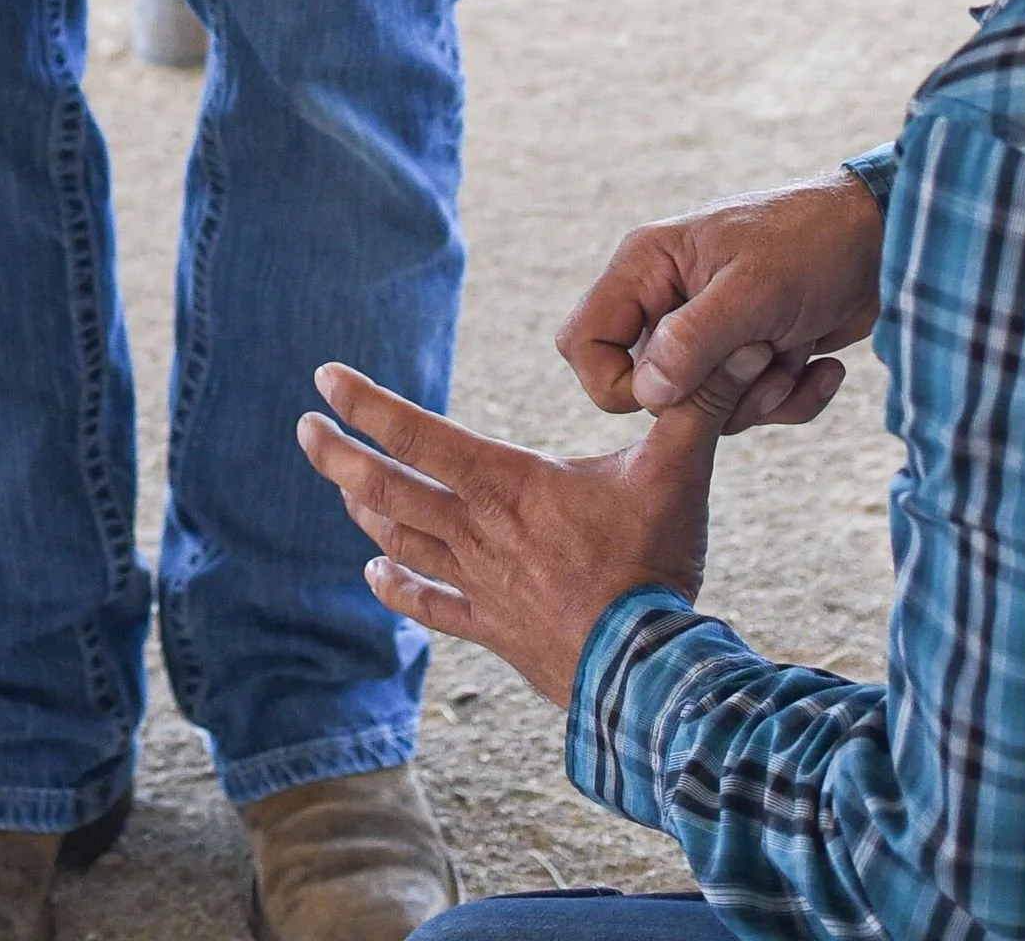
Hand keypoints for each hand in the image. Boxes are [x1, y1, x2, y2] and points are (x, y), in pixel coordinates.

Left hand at [298, 353, 765, 708]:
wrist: (646, 676)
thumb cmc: (654, 570)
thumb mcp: (674, 473)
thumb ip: (690, 408)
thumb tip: (721, 349)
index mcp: (508, 484)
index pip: (419, 432)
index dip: (367, 402)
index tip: (325, 377)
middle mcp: (479, 531)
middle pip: (388, 487)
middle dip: (339, 454)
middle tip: (303, 429)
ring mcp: (481, 584)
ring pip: (402, 539)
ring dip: (365, 508)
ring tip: (340, 485)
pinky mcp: (493, 628)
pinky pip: (431, 606)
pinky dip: (397, 586)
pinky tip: (374, 572)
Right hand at [558, 173, 884, 432]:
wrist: (886, 242)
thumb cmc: (812, 245)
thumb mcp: (753, 292)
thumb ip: (690, 341)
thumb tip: (644, 394)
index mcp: (647, 267)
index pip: (584, 341)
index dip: (617, 382)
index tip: (675, 390)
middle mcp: (668, 299)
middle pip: (645, 386)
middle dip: (707, 395)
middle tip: (760, 360)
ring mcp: (709, 330)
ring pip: (698, 405)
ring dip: (754, 401)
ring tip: (793, 359)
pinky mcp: (750, 354)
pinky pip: (747, 407)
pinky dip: (788, 401)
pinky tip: (820, 368)